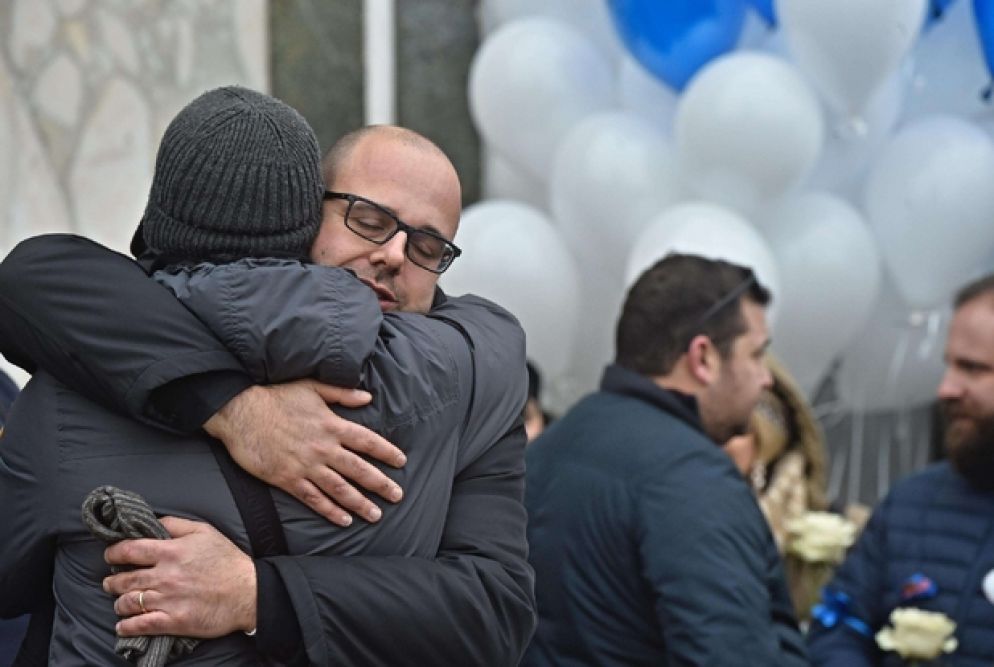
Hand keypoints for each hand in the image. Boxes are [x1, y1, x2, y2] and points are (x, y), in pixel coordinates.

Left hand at [104, 517, 255, 638]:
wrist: (248, 592)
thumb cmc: (228, 560)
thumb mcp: (205, 531)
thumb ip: (176, 524)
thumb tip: (153, 522)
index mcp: (171, 552)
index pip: (129, 550)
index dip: (114, 553)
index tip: (111, 556)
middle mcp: (165, 576)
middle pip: (124, 579)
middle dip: (112, 581)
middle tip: (110, 582)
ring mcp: (168, 600)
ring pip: (128, 603)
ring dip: (119, 603)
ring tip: (120, 602)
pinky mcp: (174, 621)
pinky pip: (140, 625)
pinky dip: (126, 626)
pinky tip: (123, 625)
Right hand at [204, 380, 405, 525]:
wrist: (240, 411)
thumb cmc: (275, 396)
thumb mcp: (311, 387)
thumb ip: (342, 393)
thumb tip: (368, 397)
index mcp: (332, 425)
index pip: (367, 441)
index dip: (386, 452)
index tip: (401, 461)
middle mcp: (324, 448)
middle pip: (359, 469)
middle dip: (381, 484)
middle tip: (398, 496)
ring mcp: (306, 466)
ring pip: (340, 489)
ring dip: (360, 503)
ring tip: (375, 515)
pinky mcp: (287, 479)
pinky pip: (314, 499)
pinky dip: (330, 511)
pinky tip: (344, 520)